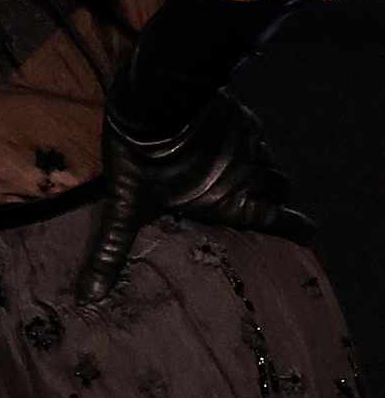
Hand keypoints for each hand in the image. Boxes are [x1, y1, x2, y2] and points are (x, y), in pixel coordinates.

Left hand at [76, 92, 313, 302]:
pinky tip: (227, 142)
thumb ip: (112, 252)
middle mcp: (249, 174)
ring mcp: (248, 142)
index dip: (297, 230)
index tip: (308, 237)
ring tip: (245, 176)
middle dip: (275, 199)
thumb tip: (89, 297)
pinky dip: (247, 142)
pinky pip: (255, 133)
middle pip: (281, 190)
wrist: (153, 100)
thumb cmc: (142, 162)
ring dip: (263, 170)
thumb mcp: (126, 209)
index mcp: (231, 202)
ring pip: (272, 161)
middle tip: (262, 204)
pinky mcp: (240, 116)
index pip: (280, 221)